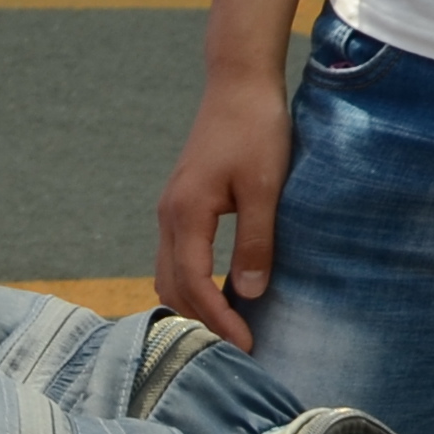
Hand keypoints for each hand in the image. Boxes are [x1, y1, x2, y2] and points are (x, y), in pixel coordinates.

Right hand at [155, 63, 297, 350]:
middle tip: (235, 350)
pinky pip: (176, 258)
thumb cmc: (255, 128)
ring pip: (168, 275)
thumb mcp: (264, 187)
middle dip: (200, 323)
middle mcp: (168, 217)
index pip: (194, 285)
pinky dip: (192, 284)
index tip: (245, 345)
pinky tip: (219, 292)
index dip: (218, 320)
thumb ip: (255, 241)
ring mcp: (170, 211)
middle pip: (171, 288)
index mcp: (185, 214)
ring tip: (226, 328)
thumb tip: (250, 293)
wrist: (238, 83)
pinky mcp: (181, 205)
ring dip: (192, 305)